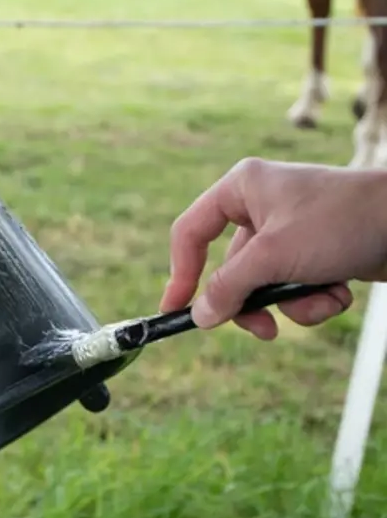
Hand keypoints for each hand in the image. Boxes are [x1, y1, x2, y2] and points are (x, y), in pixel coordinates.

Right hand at [160, 158, 386, 339]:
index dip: (181, 273)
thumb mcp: (273, 257)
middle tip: (264, 328)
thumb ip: (228, 288)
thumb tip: (199, 316)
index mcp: (241, 188)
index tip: (176, 310)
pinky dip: (314, 298)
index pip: (190, 232)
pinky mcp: (315, 249)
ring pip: (266, 283)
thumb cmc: (340, 222)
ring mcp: (290, 229)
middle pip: (231, 269)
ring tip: (321, 302)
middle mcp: (261, 205)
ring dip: (292, 303)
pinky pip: (295, 285)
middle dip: (254, 301)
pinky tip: (340, 293)